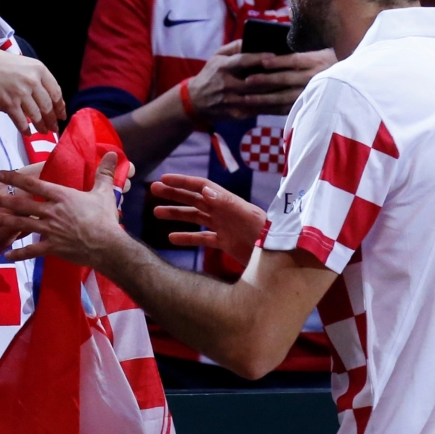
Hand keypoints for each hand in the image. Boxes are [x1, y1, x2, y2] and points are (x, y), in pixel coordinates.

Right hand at [0, 48, 66, 134]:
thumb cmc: (2, 64)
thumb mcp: (26, 65)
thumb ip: (38, 79)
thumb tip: (48, 100)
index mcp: (39, 70)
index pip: (56, 92)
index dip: (61, 107)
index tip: (62, 115)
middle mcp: (32, 82)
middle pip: (47, 106)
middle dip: (52, 120)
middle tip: (54, 128)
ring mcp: (21, 93)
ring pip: (36, 115)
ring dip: (41, 126)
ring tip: (43, 132)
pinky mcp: (9, 104)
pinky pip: (21, 121)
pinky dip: (25, 129)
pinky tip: (28, 133)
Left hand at [0, 153, 126, 266]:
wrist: (108, 246)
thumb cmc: (105, 218)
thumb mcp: (105, 193)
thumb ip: (105, 173)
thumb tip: (114, 153)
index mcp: (62, 196)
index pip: (34, 184)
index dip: (15, 178)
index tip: (0, 174)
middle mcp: (52, 212)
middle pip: (23, 204)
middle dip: (4, 200)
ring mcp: (50, 231)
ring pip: (23, 225)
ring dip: (5, 221)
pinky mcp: (52, 248)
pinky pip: (32, 251)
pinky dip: (19, 253)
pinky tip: (7, 255)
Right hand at [150, 174, 266, 266]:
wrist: (280, 254)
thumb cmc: (267, 233)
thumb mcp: (246, 216)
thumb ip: (226, 203)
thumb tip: (204, 190)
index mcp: (227, 201)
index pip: (200, 186)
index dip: (182, 182)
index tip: (163, 179)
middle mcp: (223, 211)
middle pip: (194, 199)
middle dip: (174, 193)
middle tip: (154, 189)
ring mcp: (224, 227)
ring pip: (195, 217)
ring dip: (177, 214)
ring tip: (156, 213)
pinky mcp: (226, 243)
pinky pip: (202, 238)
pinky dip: (187, 237)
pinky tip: (172, 238)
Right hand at [187, 43, 334, 120]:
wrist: (195, 102)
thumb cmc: (210, 74)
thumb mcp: (216, 57)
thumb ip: (234, 47)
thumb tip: (253, 38)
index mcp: (222, 68)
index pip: (241, 61)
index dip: (258, 58)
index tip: (274, 55)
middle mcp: (227, 85)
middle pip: (254, 82)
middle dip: (275, 77)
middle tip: (294, 72)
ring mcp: (232, 101)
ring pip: (260, 98)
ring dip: (279, 94)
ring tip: (296, 87)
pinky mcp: (237, 114)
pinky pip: (260, 111)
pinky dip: (275, 108)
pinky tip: (289, 104)